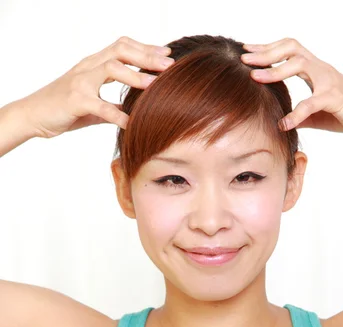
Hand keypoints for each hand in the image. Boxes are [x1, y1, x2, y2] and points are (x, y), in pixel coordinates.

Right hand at [21, 36, 173, 138]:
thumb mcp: (92, 106)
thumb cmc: (63, 110)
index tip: (167, 56)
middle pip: (120, 50)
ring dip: (135, 76)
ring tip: (155, 86)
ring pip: (111, 68)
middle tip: (169, 66)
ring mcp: (80, 81)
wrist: (32, 115)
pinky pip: (100, 106)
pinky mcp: (74, 100)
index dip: (145, 49)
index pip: (122, 47)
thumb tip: (131, 112)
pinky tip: (132, 123)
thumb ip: (112, 105)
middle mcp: (88, 67)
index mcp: (93, 66)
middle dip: (147, 56)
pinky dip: (118, 115)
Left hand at [241, 38, 342, 137]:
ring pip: (300, 65)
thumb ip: (299, 115)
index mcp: (315, 70)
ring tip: (255, 79)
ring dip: (275, 71)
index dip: (267, 49)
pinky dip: (296, 114)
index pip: (289, 51)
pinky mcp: (335, 98)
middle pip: (291, 49)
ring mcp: (328, 81)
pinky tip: (284, 125)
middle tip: (244, 60)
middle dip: (265, 53)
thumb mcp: (317, 115)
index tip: (246, 52)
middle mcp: (321, 70)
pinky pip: (312, 103)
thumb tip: (281, 122)